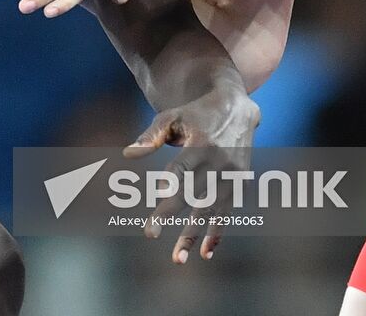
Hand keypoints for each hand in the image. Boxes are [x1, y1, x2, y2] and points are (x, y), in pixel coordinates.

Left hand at [123, 88, 259, 262]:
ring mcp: (230, 174)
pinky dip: (217, 232)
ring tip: (178, 259)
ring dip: (194, 234)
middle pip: (192, 193)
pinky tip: (205, 253)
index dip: (167, 188)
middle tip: (149, 234)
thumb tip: (127, 155)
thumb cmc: (196, 113)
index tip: (155, 202)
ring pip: (210, 209)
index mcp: (200, 143)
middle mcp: (217, 161)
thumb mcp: (173, 117)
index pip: (180, 170)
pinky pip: (227, 212)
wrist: (237, 106)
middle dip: (170, 213)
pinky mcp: (238, 182)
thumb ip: (151, 136)